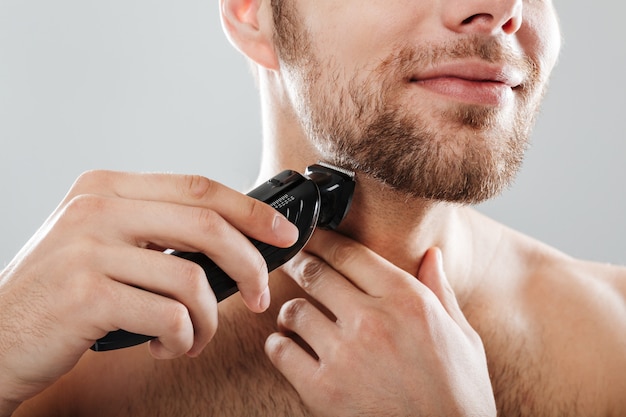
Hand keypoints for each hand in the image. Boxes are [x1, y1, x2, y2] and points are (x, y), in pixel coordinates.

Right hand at [0, 170, 297, 413]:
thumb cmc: (60, 292)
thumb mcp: (103, 242)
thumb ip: (157, 229)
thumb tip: (233, 239)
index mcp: (107, 187)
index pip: (199, 187)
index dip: (250, 209)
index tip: (281, 232)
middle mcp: (97, 207)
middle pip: (207, 224)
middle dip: (249, 264)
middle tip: (260, 296)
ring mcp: (88, 249)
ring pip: (192, 279)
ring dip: (208, 320)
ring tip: (194, 337)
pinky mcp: (86, 295)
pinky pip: (169, 316)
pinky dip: (182, 339)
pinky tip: (167, 347)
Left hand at [265, 231, 495, 416]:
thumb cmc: (459, 393)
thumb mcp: (463, 336)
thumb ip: (441, 292)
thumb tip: (432, 255)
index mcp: (408, 301)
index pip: (351, 254)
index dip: (324, 240)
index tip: (312, 236)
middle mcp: (372, 321)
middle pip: (315, 274)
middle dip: (298, 264)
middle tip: (290, 262)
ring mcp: (344, 355)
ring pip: (294, 311)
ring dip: (291, 311)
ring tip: (295, 316)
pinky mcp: (322, 390)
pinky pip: (280, 351)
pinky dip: (278, 345)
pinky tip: (289, 346)